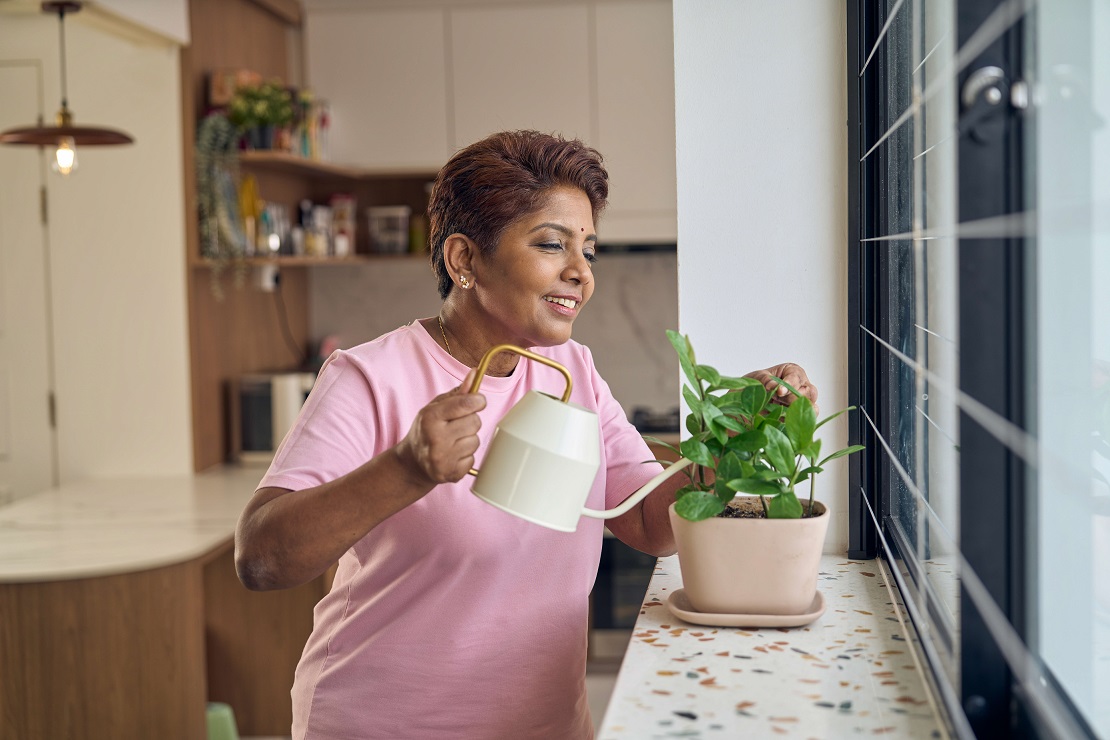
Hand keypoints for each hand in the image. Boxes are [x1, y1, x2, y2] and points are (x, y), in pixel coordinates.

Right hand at [395, 370, 485, 485]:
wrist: (412, 463)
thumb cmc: (426, 430)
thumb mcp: (435, 407)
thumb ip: (457, 393)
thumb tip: (474, 373)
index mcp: (430, 417)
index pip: (466, 403)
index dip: (478, 401)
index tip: (478, 402)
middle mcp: (435, 438)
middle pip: (475, 422)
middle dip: (470, 422)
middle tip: (456, 426)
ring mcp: (442, 458)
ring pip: (475, 441)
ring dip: (468, 440)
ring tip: (452, 442)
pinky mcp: (450, 474)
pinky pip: (472, 460)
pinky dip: (465, 457)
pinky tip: (452, 455)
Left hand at [745, 363, 819, 415]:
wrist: (749, 401)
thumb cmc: (756, 384)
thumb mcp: (757, 378)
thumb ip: (765, 380)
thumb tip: (774, 386)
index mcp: (793, 372)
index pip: (797, 377)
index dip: (790, 384)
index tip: (779, 391)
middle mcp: (802, 386)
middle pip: (809, 393)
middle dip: (794, 398)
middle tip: (779, 401)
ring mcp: (803, 403)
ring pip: (812, 407)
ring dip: (798, 411)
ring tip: (784, 413)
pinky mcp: (799, 416)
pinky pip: (806, 420)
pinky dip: (796, 422)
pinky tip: (784, 422)